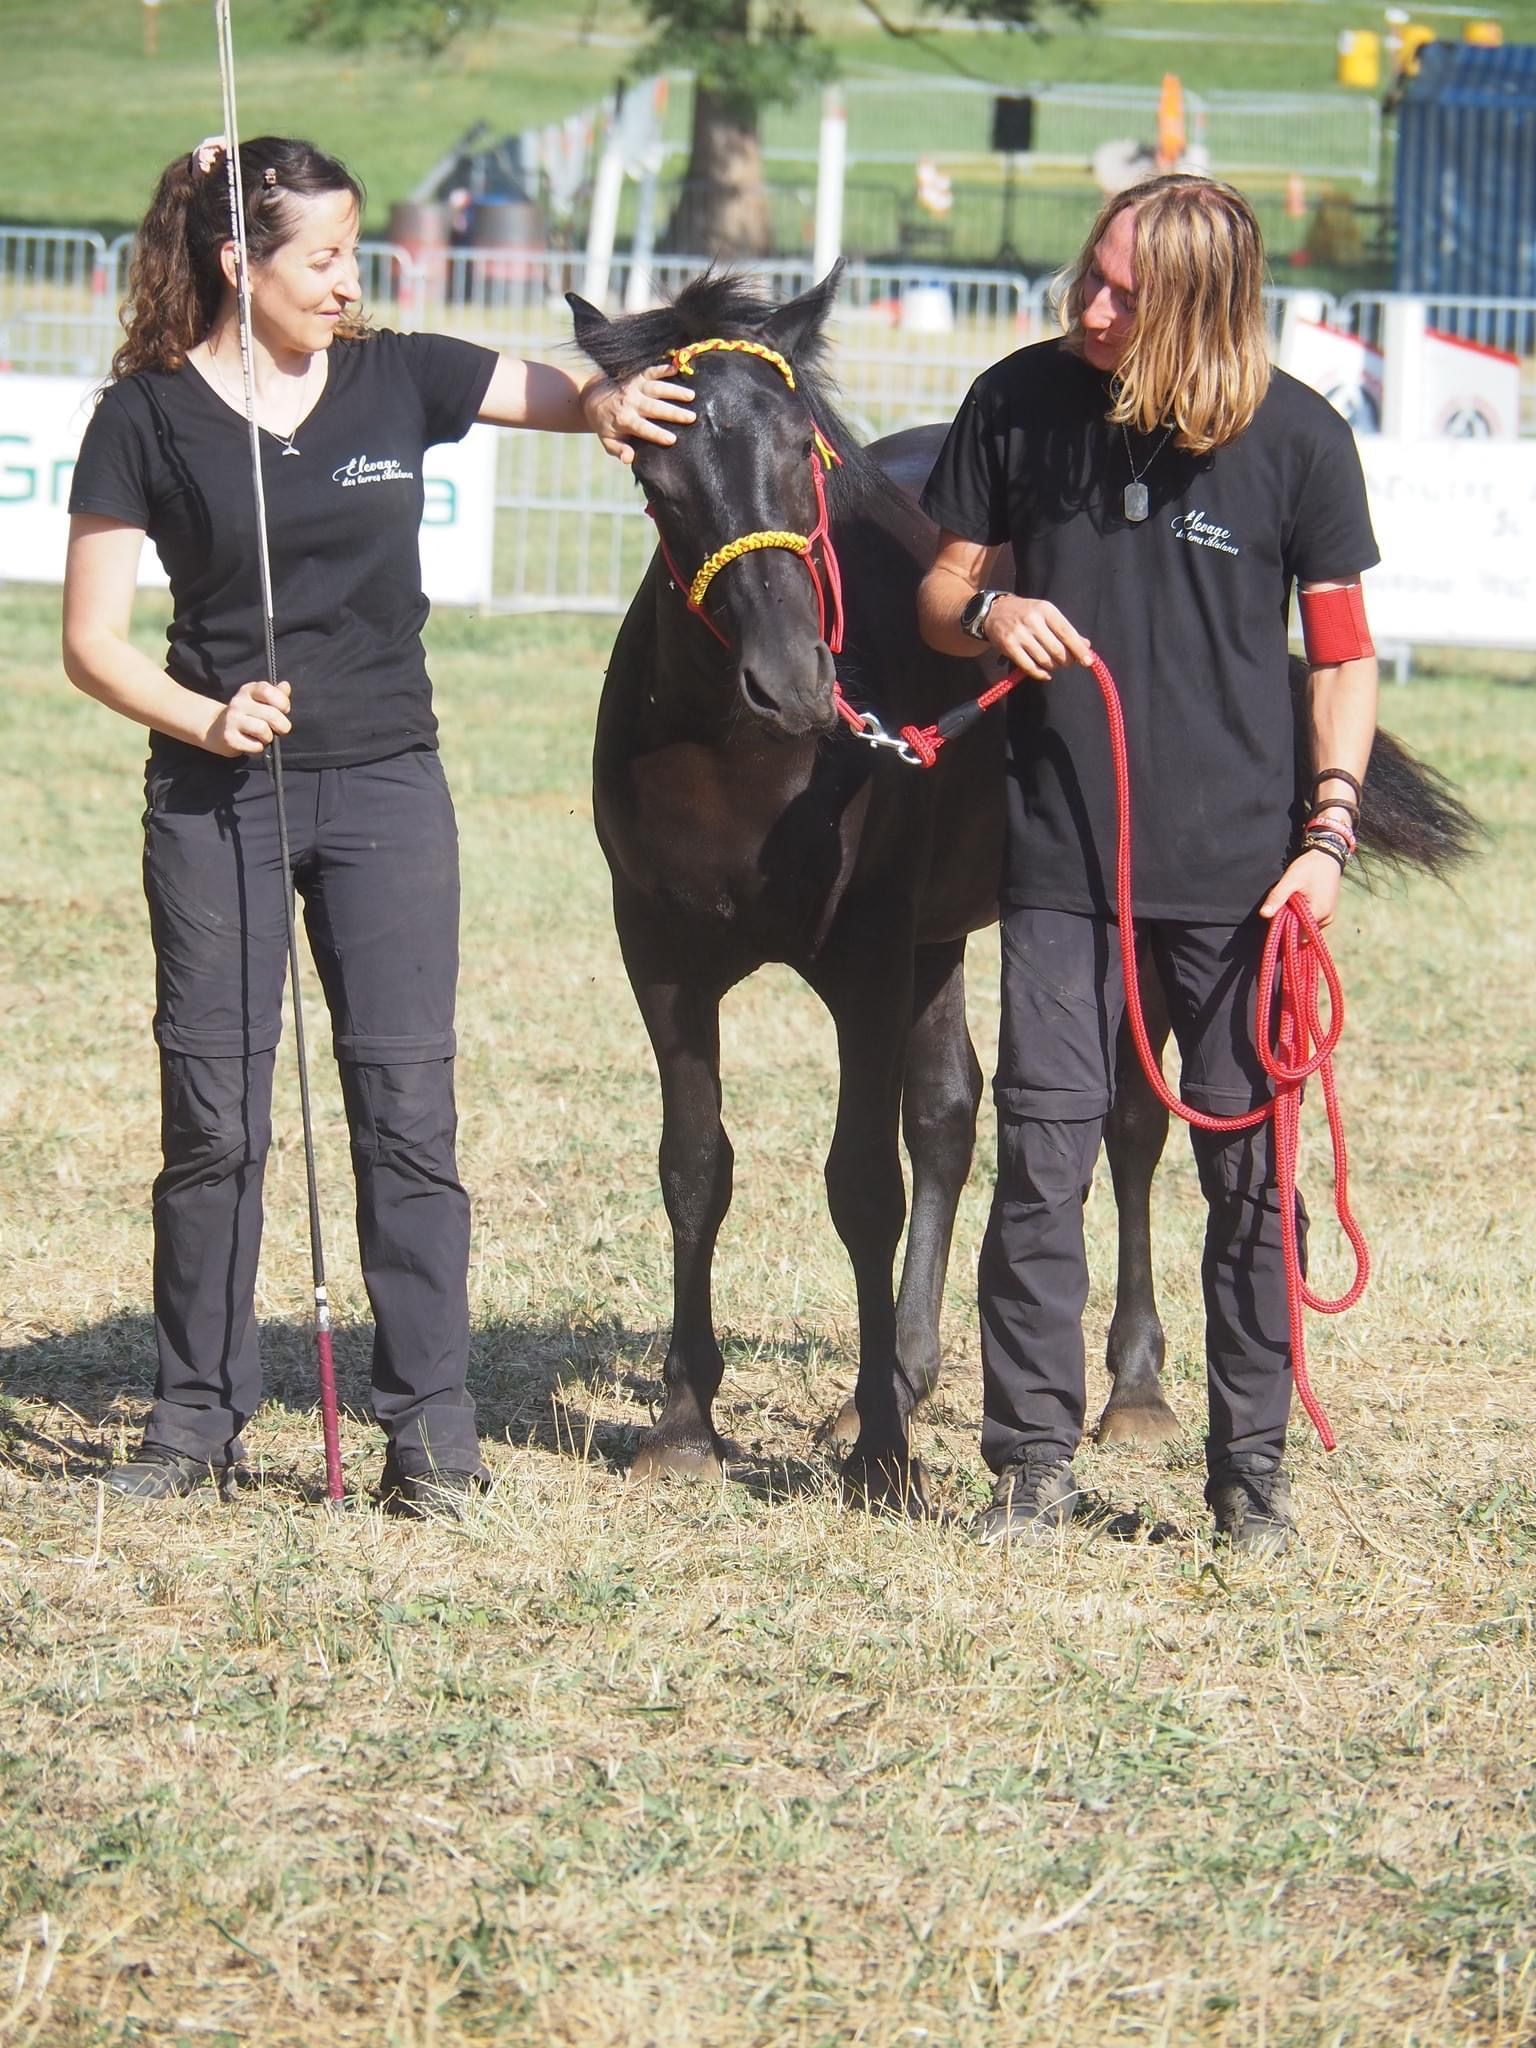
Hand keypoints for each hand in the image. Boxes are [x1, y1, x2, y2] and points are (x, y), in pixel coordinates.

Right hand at [205, 679, 291, 756]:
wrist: (217, 729)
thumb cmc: (246, 715)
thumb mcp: (260, 700)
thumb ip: (276, 694)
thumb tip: (285, 686)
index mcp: (248, 690)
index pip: (268, 691)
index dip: (282, 703)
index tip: (283, 710)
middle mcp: (238, 702)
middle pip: (272, 714)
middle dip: (282, 726)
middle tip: (279, 729)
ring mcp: (232, 719)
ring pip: (263, 730)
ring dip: (268, 738)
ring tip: (263, 736)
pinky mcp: (229, 737)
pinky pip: (255, 746)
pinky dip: (259, 748)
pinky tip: (252, 743)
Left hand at [580, 365, 695, 464]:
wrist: (594, 399)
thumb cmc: (606, 425)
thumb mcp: (608, 442)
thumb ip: (619, 450)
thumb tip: (628, 459)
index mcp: (624, 420)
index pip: (642, 428)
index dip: (657, 434)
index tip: (672, 439)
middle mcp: (630, 402)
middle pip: (654, 408)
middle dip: (673, 412)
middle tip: (692, 417)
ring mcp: (634, 388)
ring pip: (656, 388)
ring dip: (674, 391)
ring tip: (691, 396)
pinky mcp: (637, 377)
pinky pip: (650, 371)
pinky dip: (663, 369)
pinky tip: (677, 369)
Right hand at [984, 596, 1092, 679]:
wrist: (994, 612)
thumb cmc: (1026, 613)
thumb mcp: (1047, 614)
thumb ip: (1066, 630)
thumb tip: (1086, 646)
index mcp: (1046, 610)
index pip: (1067, 632)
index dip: (1078, 649)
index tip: (1088, 662)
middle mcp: (1032, 621)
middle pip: (1057, 649)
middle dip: (1066, 660)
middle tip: (1067, 662)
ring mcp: (1019, 634)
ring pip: (1044, 660)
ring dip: (1053, 667)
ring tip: (1054, 664)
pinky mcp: (1009, 646)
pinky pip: (1029, 667)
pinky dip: (1040, 674)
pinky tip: (1045, 673)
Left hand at [1260, 848, 1342, 927]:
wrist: (1327, 857)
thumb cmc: (1310, 867)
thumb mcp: (1290, 880)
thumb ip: (1277, 897)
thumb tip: (1264, 914)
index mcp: (1319, 914)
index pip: (1295, 932)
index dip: (1284, 924)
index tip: (1280, 909)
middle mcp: (1326, 920)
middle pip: (1301, 930)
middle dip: (1290, 920)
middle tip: (1287, 901)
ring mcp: (1328, 917)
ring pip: (1305, 926)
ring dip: (1296, 916)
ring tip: (1295, 899)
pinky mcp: (1327, 912)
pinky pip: (1311, 919)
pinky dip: (1303, 913)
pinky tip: (1300, 900)